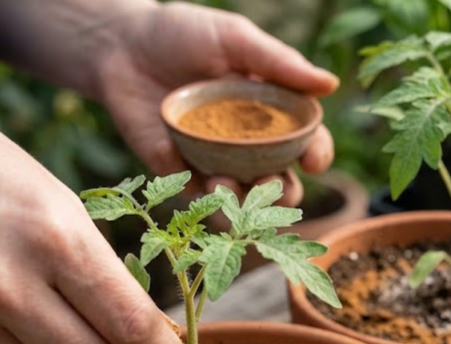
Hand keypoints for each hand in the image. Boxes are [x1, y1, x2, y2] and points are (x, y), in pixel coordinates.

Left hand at [95, 3, 338, 204]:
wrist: (120, 44)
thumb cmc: (183, 34)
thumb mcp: (235, 39)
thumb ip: (280, 63)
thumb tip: (330, 85)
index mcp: (272, 112)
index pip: (306, 141)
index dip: (316, 154)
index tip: (313, 160)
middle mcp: (248, 144)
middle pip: (279, 182)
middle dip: (281, 194)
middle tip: (271, 187)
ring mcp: (214, 162)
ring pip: (240, 200)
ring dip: (240, 204)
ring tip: (225, 186)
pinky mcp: (177, 172)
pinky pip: (194, 195)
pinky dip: (196, 191)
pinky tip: (186, 167)